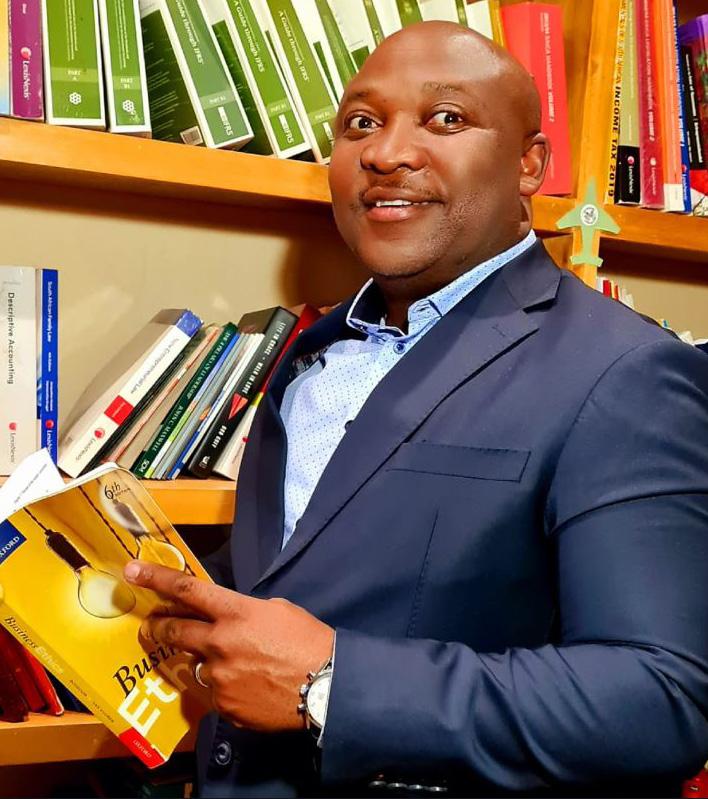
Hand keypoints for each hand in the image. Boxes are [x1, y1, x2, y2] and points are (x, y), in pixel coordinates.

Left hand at [123, 560, 334, 731]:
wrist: (326, 687)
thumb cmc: (308, 641)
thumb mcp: (278, 610)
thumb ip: (245, 613)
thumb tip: (229, 623)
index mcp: (236, 613)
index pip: (187, 590)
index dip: (157, 579)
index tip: (132, 571)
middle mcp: (220, 643)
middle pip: (174, 630)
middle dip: (157, 626)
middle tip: (151, 625)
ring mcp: (219, 677)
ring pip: (198, 664)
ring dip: (208, 661)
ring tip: (237, 664)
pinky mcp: (224, 706)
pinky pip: (216, 693)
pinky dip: (228, 687)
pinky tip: (252, 687)